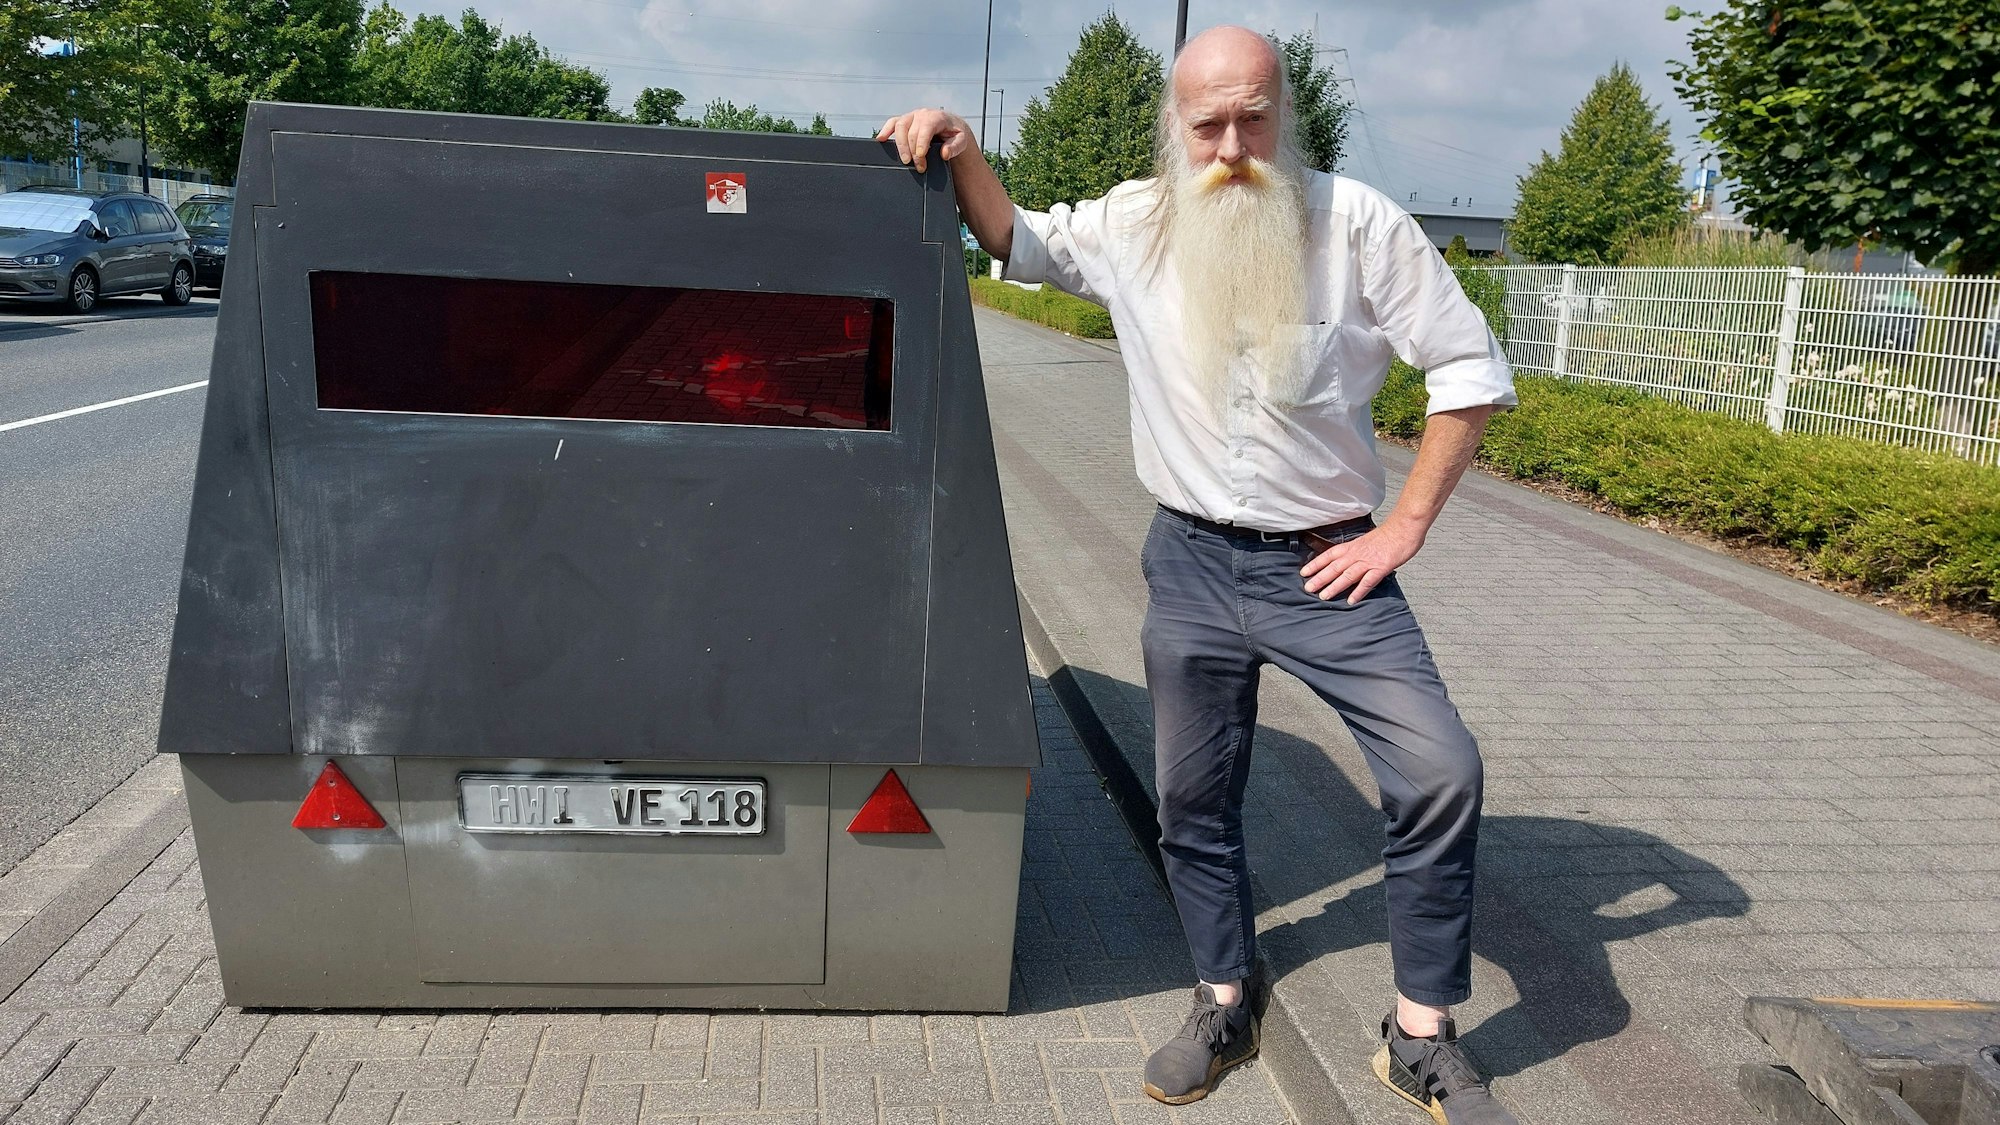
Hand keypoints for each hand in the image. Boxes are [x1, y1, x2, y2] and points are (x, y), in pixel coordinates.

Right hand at [875, 109, 976, 172]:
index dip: (921, 142)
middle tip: (919, 167)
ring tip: (905, 160)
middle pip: (911, 130)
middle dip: (913, 150)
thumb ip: (955, 147)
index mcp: (936, 117)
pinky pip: (892, 123)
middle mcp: (922, 114)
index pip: (926, 128)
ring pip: (900, 126)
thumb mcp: (961, 141)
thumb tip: (944, 153)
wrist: (951, 127)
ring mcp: (912, 117)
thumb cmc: (955, 135)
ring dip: (900, 145)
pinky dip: (885, 130)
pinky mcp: (905, 121)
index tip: (921, 157)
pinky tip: (880, 139)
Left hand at [1300, 520, 1425, 603]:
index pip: (1329, 555)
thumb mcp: (1366, 541)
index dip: (1316, 564)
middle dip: (1320, 578)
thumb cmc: (1388, 534)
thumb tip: (1348, 561)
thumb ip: (1356, 551)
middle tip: (1308, 588)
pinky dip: (1359, 591)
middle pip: (1334, 567)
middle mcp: (1357, 554)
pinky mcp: (1381, 568)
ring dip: (1334, 586)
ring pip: (1347, 575)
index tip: (1304, 572)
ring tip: (1324, 596)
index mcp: (1352, 547)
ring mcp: (1369, 561)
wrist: (1404, 527)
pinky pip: (1368, 581)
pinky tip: (1351, 600)